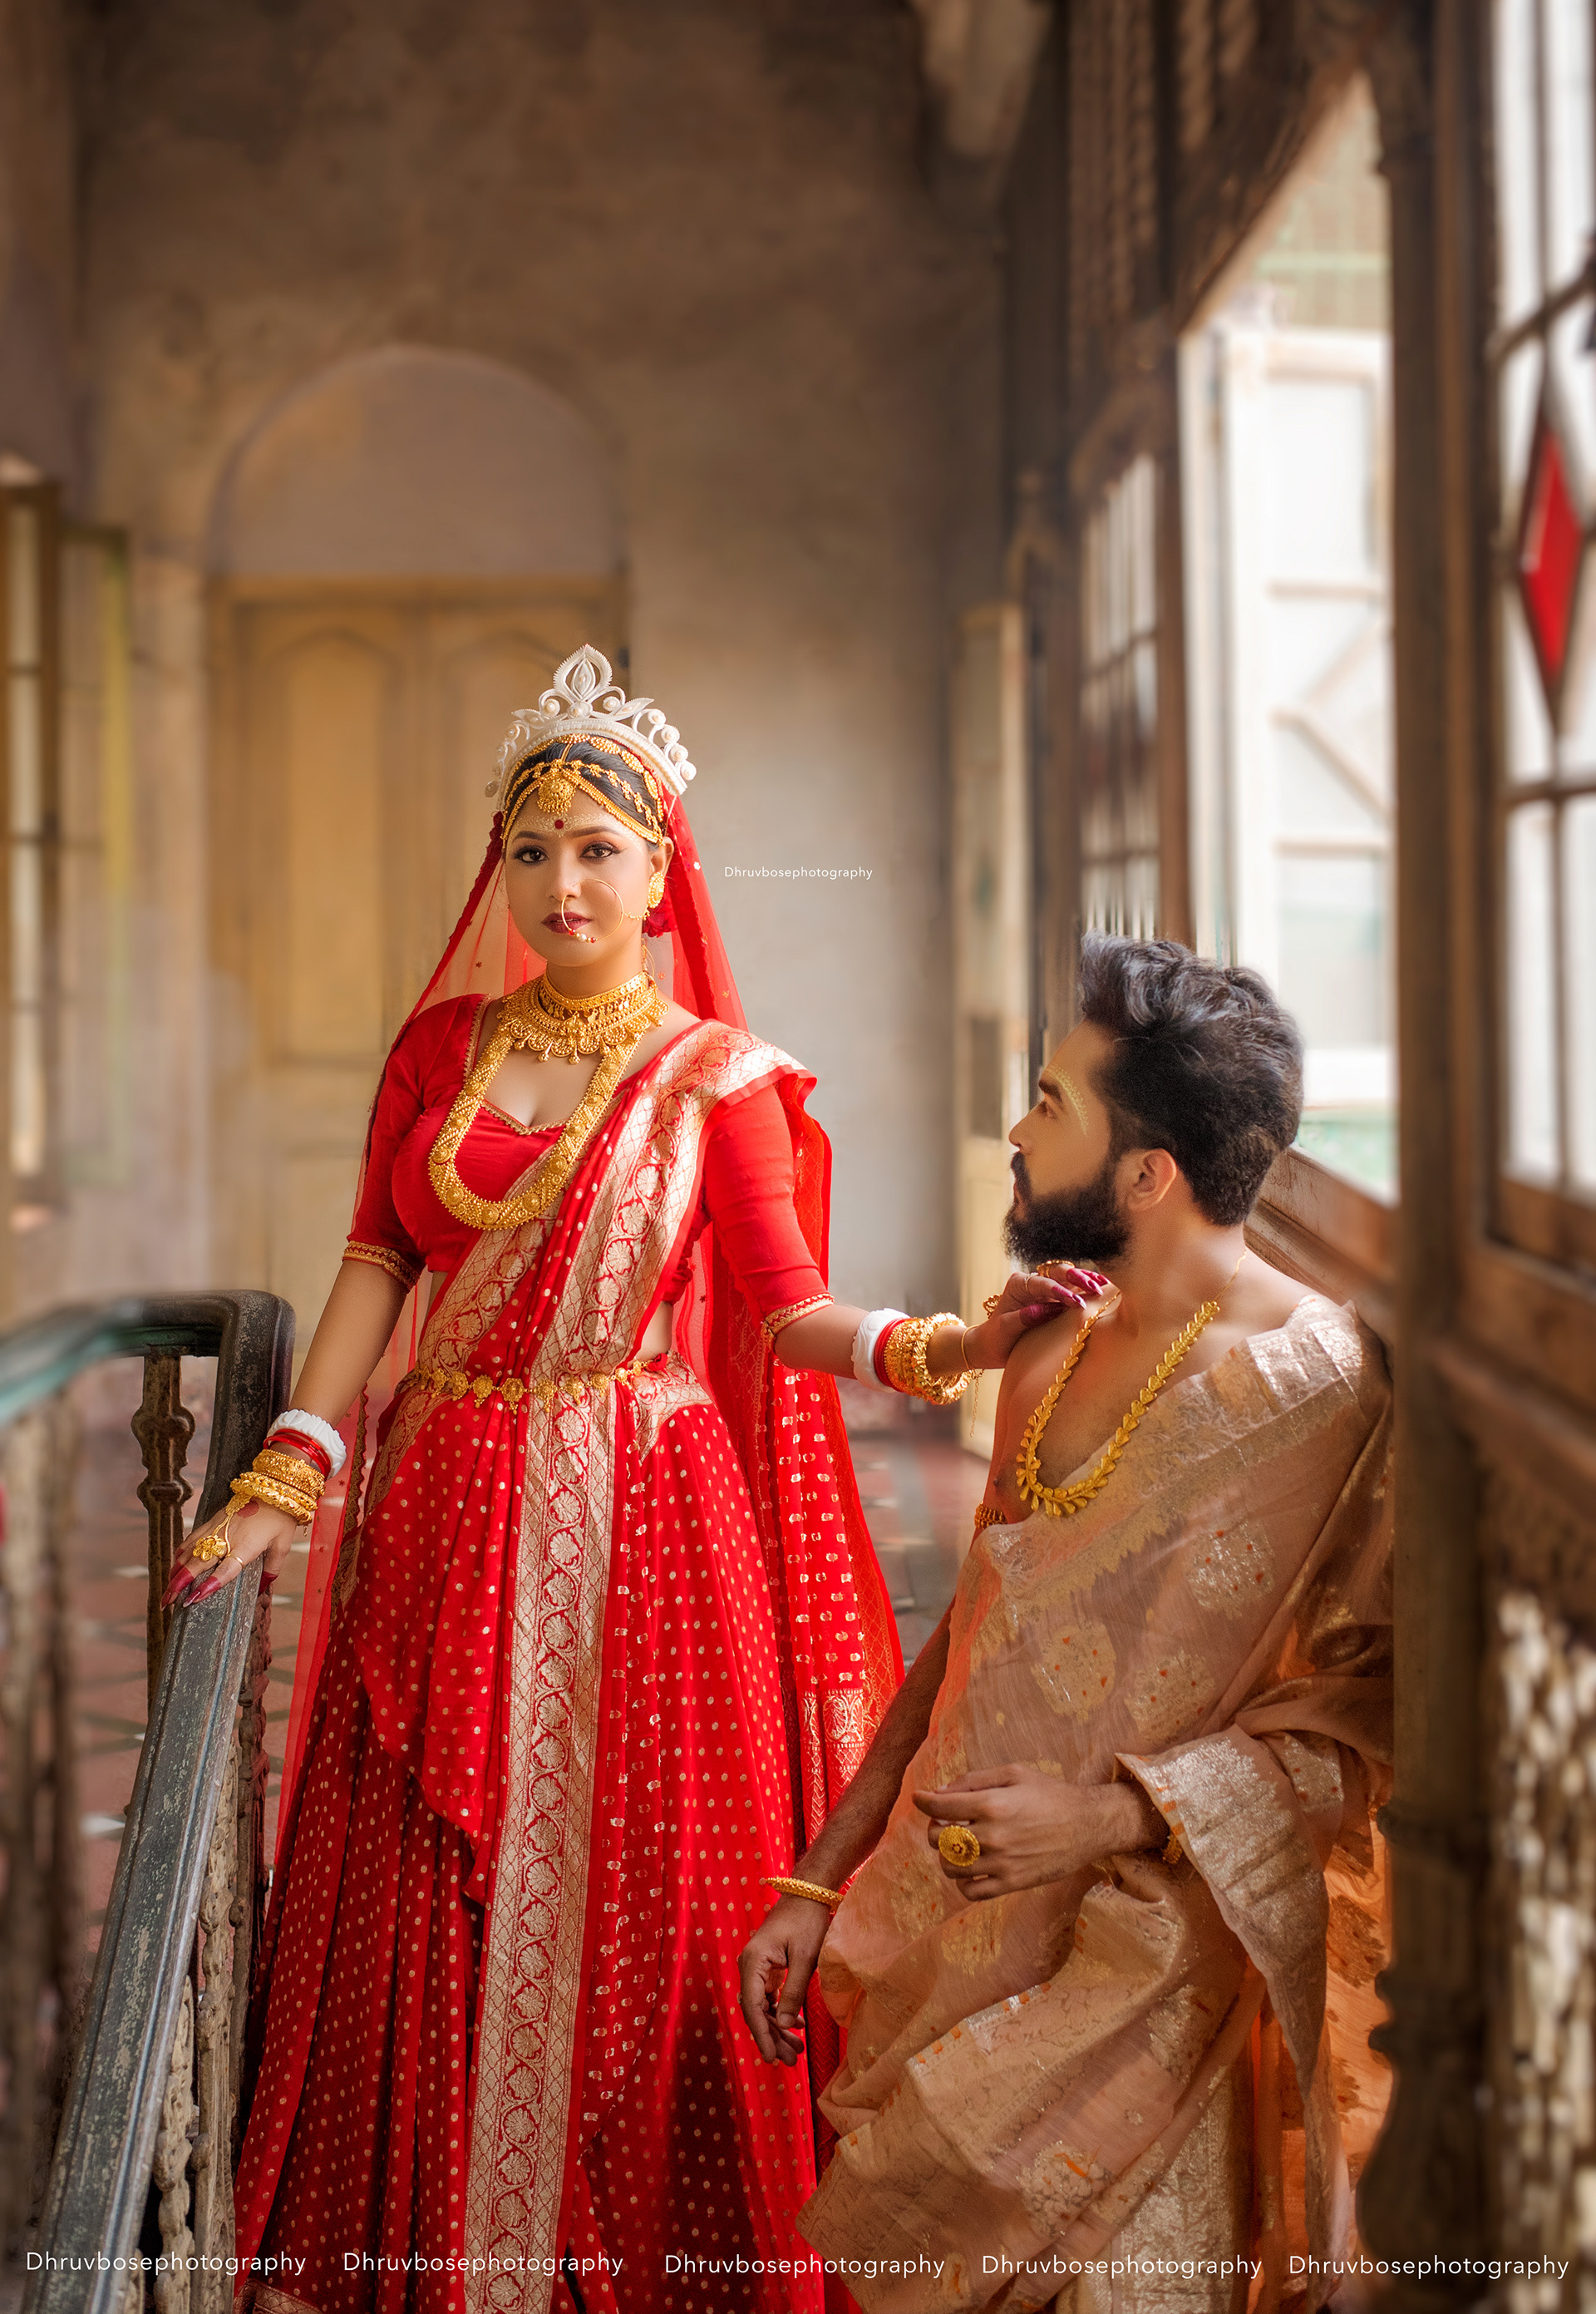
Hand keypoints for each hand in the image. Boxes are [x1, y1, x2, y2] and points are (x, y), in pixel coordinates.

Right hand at [162, 1498, 302, 1609]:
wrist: (273, 1488)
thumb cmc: (280, 1518)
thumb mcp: (283, 1545)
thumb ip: (272, 1568)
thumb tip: (263, 1587)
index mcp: (246, 1547)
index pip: (225, 1570)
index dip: (209, 1585)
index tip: (194, 1599)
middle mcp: (228, 1538)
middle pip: (198, 1563)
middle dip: (180, 1584)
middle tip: (168, 1602)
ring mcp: (217, 1528)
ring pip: (190, 1552)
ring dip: (176, 1571)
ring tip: (167, 1590)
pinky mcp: (213, 1520)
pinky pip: (192, 1538)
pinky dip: (181, 1553)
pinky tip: (175, 1564)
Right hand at [738, 1896, 831, 2065]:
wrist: (808, 1894)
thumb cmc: (808, 1921)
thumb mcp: (805, 1958)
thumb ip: (795, 1992)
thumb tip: (786, 2026)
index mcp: (753, 1962)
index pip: (753, 2008)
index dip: (761, 2035)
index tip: (771, 2058)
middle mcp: (750, 1966)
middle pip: (756, 2011)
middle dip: (772, 2037)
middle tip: (790, 2061)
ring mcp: (758, 1967)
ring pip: (763, 2007)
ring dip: (778, 2028)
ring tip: (796, 2050)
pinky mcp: (768, 1967)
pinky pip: (769, 1997)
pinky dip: (782, 2013)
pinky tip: (798, 2025)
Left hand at [912, 1766, 1164, 1902]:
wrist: (1087, 1825)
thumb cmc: (1050, 1794)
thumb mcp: (1013, 1774)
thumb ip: (973, 1780)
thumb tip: (939, 1793)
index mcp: (992, 1804)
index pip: (941, 1807)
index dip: (924, 1801)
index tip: (919, 1798)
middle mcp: (993, 1836)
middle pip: (939, 1840)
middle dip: (935, 1829)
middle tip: (946, 1823)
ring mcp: (1002, 1863)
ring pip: (951, 1868)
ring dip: (947, 1855)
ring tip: (959, 1845)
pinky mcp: (1012, 1884)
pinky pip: (971, 1892)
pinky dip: (962, 1882)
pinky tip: (970, 1869)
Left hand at [955, 1266, 1110, 1371]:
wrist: (993, 1346)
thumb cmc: (997, 1337)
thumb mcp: (1005, 1329)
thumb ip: (1025, 1318)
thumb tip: (1048, 1310)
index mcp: (1018, 1284)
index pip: (1043, 1284)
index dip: (1060, 1292)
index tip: (1077, 1304)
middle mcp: (1033, 1282)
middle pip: (1058, 1272)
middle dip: (1077, 1278)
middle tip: (1094, 1288)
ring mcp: (1046, 1289)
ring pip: (1069, 1278)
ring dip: (1086, 1280)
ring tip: (1104, 1285)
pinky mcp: (1056, 1298)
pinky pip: (1074, 1289)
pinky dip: (1087, 1288)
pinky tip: (1104, 1287)